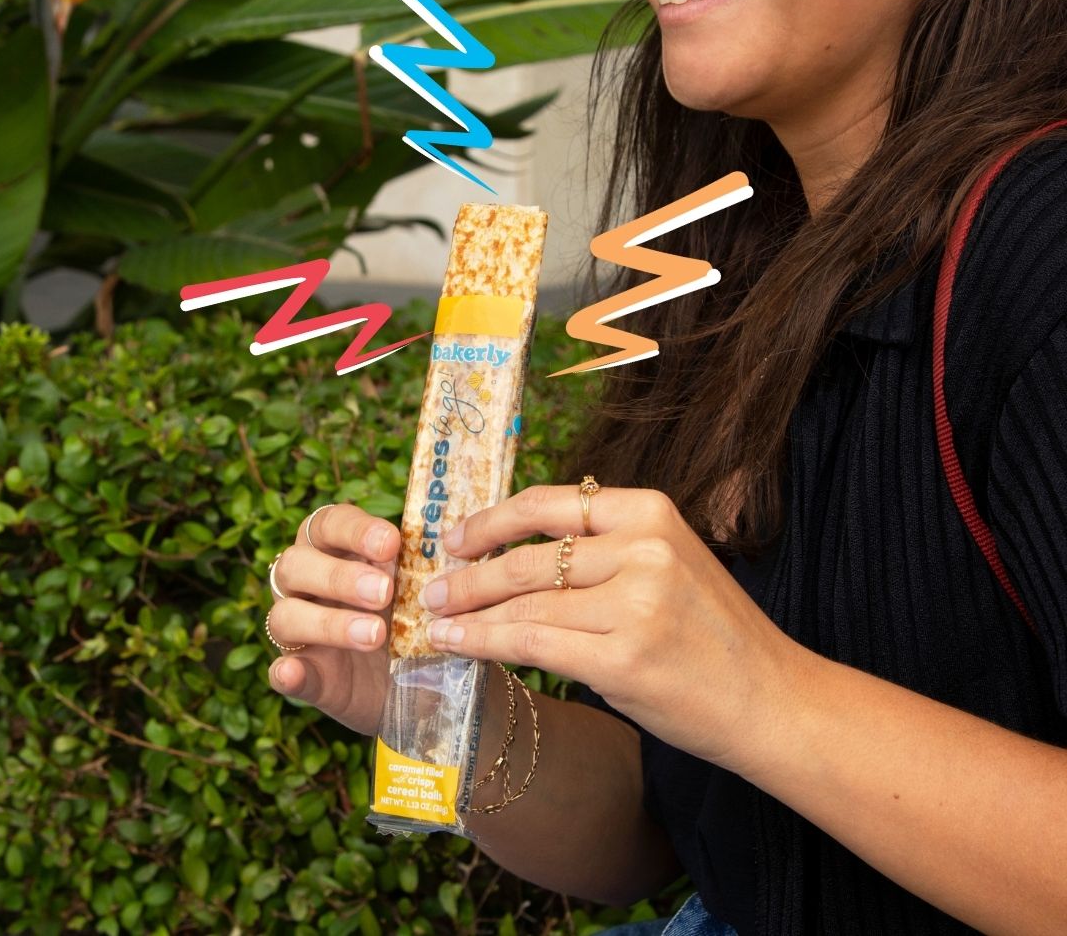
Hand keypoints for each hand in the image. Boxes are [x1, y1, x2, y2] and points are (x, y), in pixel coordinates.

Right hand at [265, 502, 399, 736]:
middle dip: (339, 576)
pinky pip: (282, 673)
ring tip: (373, 636)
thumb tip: (445, 543)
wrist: (413, 680)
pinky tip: (291, 672)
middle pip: (295, 564)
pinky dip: (287, 672)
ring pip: (284, 616)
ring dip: (328, 624)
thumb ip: (418, 566)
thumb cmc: (411, 614)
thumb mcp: (417, 586)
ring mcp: (296, 632)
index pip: (327, 524)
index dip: (354, 530)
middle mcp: (304, 584)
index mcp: (332, 550)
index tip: (392, 544)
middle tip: (384, 593)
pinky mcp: (302, 675)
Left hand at [422, 484, 801, 776]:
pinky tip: (457, 645)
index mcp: (651, 511)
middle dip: (470, 575)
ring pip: (524, 604)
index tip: (457, 537)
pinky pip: (532, 644)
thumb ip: (605, 550)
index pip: (550, 504)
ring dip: (469, 612)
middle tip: (433, 588)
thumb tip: (515, 552)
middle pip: (529, 557)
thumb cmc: (712, 634)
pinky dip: (485, 644)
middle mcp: (642, 548)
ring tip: (435, 621)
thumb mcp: (668, 563)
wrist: (769, 698)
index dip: (492, 520)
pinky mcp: (622, 658)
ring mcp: (634, 603)